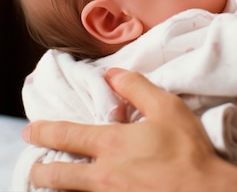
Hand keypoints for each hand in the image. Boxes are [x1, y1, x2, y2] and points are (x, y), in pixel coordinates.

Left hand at [24, 69, 236, 191]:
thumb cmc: (187, 149)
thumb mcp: (166, 106)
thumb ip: (136, 87)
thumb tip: (111, 74)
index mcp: (112, 145)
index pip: (67, 135)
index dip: (45, 131)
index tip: (32, 130)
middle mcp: (104, 175)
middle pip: (58, 175)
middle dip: (41, 169)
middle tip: (35, 165)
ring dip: (60, 184)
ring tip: (55, 179)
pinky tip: (88, 189)